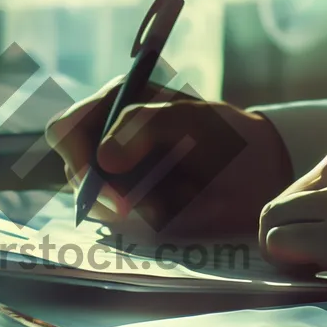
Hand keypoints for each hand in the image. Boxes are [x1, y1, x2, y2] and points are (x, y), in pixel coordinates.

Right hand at [46, 77, 290, 236]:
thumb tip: (103, 158)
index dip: (75, 155)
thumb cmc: (227, 135)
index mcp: (116, 104)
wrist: (260, 175)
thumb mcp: (191, 118)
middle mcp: (109, 138)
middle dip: (110, 192)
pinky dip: (150, 218)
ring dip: (137, 205)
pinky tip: (179, 206)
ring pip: (99, 201)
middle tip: (149, 204)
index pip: (66, 130)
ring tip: (180, 196)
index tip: (102, 178)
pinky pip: (122, 222)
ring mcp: (119, 175)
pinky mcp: (133, 206)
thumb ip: (144, 124)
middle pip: (76, 172)